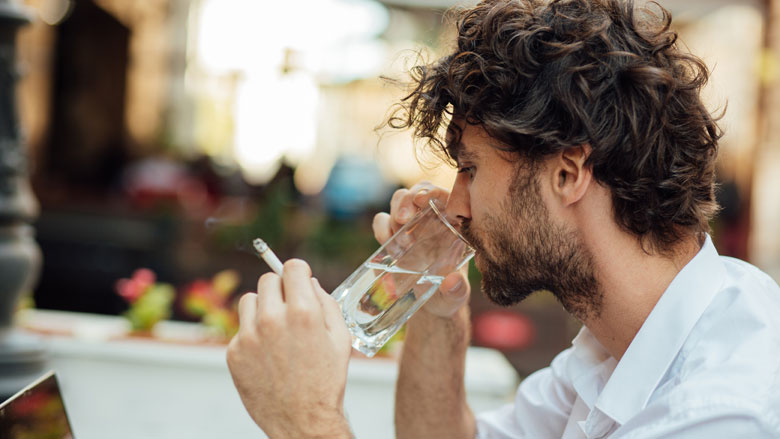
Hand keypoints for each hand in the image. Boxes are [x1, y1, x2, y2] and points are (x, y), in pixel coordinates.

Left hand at [226, 259, 352, 438]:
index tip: (299, 279)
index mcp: (303, 312)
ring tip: (276, 330)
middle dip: (281, 289)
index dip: (298, 272)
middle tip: (290, 308)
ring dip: (262, 308)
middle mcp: (272, 319)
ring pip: (249, 299)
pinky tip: (268, 353)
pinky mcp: (234, 353)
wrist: (302, 421)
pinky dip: (252, 334)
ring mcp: (249, 336)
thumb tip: (310, 284)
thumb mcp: (340, 338)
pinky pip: (240, 328)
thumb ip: (326, 303)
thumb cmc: (325, 382)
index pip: (292, 267)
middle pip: (268, 279)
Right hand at [372, 182, 470, 318]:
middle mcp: (431, 219)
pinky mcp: (391, 237)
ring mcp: (410, 227)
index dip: (433, 191)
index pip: (444, 196)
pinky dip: (381, 228)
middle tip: (404, 220)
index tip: (423, 201)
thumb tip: (452, 281)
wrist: (427, 308)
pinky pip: (381, 221)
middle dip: (408, 200)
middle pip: (418, 191)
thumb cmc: (448, 297)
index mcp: (453, 224)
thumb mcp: (456, 296)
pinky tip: (390, 248)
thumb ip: (457, 290)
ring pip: (399, 201)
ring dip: (394, 213)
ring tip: (401, 241)